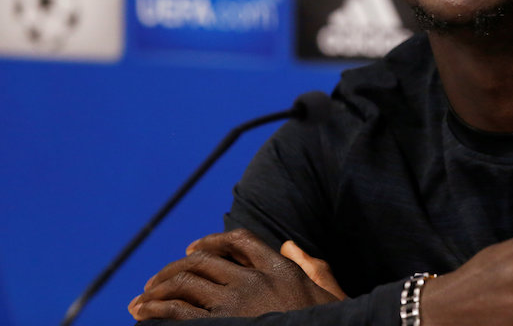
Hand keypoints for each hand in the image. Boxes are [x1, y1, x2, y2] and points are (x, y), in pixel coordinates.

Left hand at [128, 229, 340, 320]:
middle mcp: (254, 280)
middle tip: (154, 282)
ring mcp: (236, 304)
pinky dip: (157, 310)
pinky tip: (146, 314)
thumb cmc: (325, 319)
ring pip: (185, 282)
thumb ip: (310, 265)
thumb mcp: (325, 290)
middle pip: (203, 261)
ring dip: (157, 290)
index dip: (211, 242)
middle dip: (173, 269)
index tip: (192, 249)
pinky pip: (179, 311)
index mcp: (279, 268)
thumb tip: (290, 245)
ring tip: (141, 301)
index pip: (239, 241)